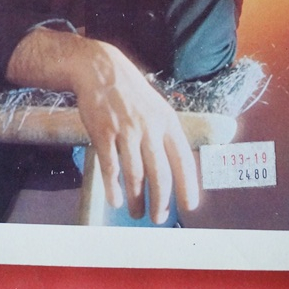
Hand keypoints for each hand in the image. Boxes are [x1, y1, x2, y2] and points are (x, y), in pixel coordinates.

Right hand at [6, 29, 198, 222]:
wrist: (99, 69)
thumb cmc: (129, 92)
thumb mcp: (156, 107)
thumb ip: (165, 134)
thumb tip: (176, 166)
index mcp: (166, 122)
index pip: (183, 160)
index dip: (188, 186)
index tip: (189, 206)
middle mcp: (149, 128)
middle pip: (160, 174)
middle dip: (161, 201)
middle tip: (159, 218)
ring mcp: (125, 131)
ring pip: (135, 175)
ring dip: (137, 200)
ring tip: (137, 214)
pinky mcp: (103, 133)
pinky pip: (110, 167)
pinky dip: (113, 188)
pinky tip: (116, 199)